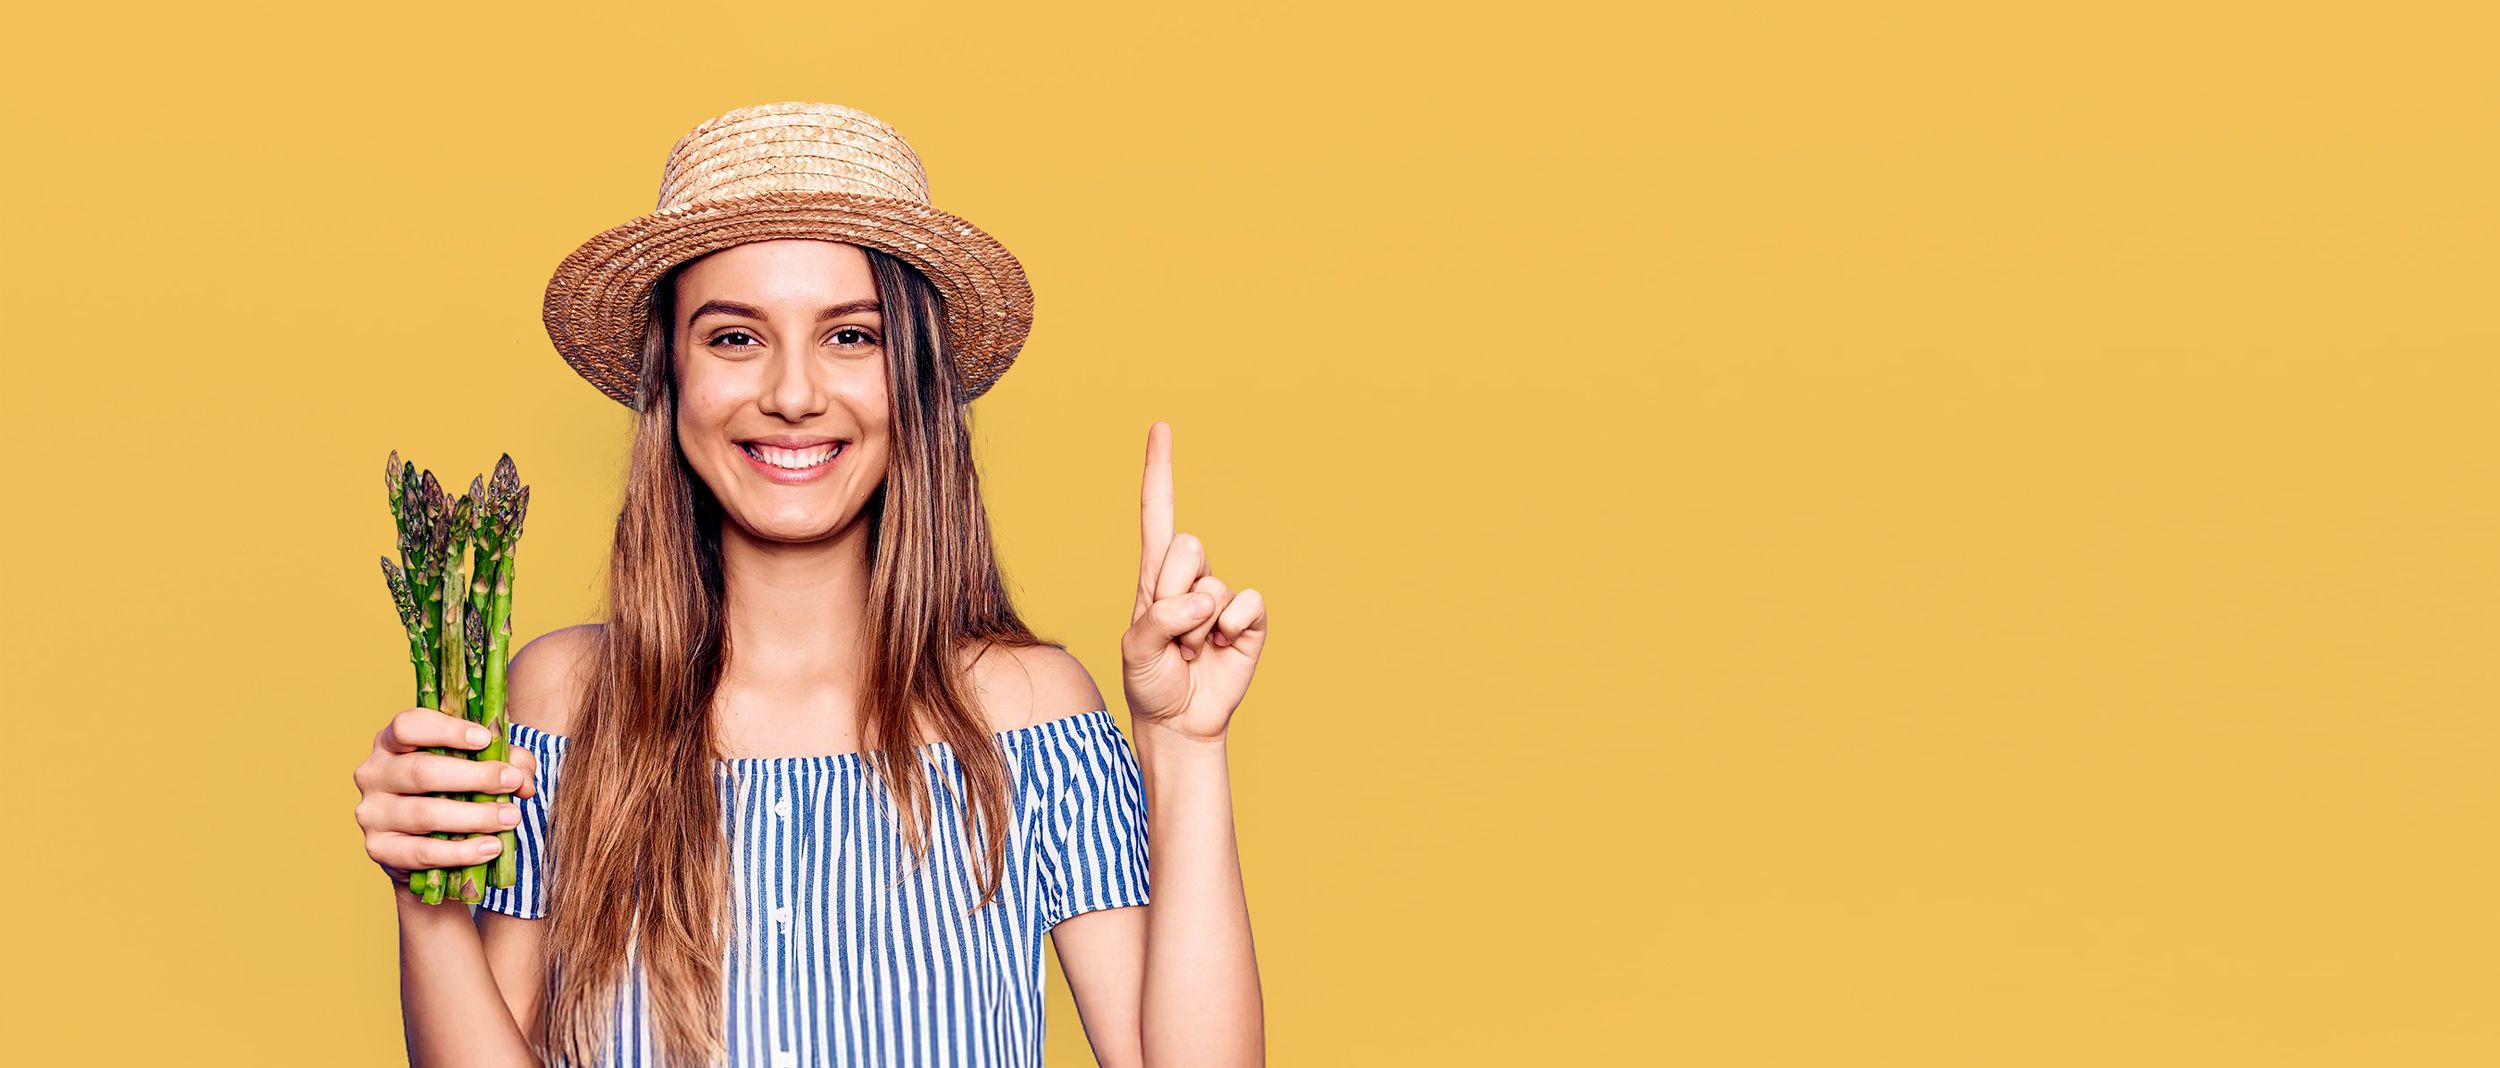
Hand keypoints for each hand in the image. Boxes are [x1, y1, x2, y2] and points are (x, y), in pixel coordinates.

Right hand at [352, 705, 537, 898]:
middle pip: (421, 771)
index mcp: (392, 741)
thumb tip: (523, 780)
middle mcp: (373, 773)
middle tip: (512, 782)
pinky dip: (461, 851)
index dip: (446, 730)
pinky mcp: (379, 849)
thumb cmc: (454, 790)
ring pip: (424, 814)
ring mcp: (372, 812)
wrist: (427, 846)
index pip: (408, 726)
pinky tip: (491, 847)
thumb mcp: (479, 765)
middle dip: (474, 777)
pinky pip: (422, 852)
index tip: (485, 739)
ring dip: (474, 816)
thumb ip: (506, 762)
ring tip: (511, 818)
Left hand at [1120, 421, 1267, 744]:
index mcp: (1154, 574)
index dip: (1160, 470)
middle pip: (1186, 547)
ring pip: (1212, 584)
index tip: (1161, 426)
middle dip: (1173, 593)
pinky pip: (1248, 602)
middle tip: (1171, 633)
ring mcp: (1222, 597)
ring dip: (1195, 626)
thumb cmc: (1150, 681)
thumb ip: (1159, 618)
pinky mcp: (1249, 619)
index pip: (1158, 513)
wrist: (1179, 722)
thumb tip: (1204, 600)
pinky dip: (1232, 627)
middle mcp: (1190, 577)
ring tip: (1189, 651)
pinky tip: (1220, 648)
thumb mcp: (1135, 649)